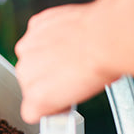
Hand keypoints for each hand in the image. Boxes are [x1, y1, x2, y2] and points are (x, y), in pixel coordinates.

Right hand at [14, 3, 118, 122]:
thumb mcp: (80, 95)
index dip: (50, 100)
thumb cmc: (101, 66)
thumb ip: (61, 96)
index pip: (32, 108)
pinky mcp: (35, 26)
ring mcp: (28, 49)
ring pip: (31, 55)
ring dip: (45, 54)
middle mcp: (25, 74)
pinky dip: (50, 33)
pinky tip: (68, 35)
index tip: (61, 95)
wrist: (107, 36)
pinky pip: (38, 33)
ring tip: (71, 51)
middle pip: (30, 80)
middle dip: (46, 76)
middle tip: (71, 70)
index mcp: (37, 98)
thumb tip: (64, 89)